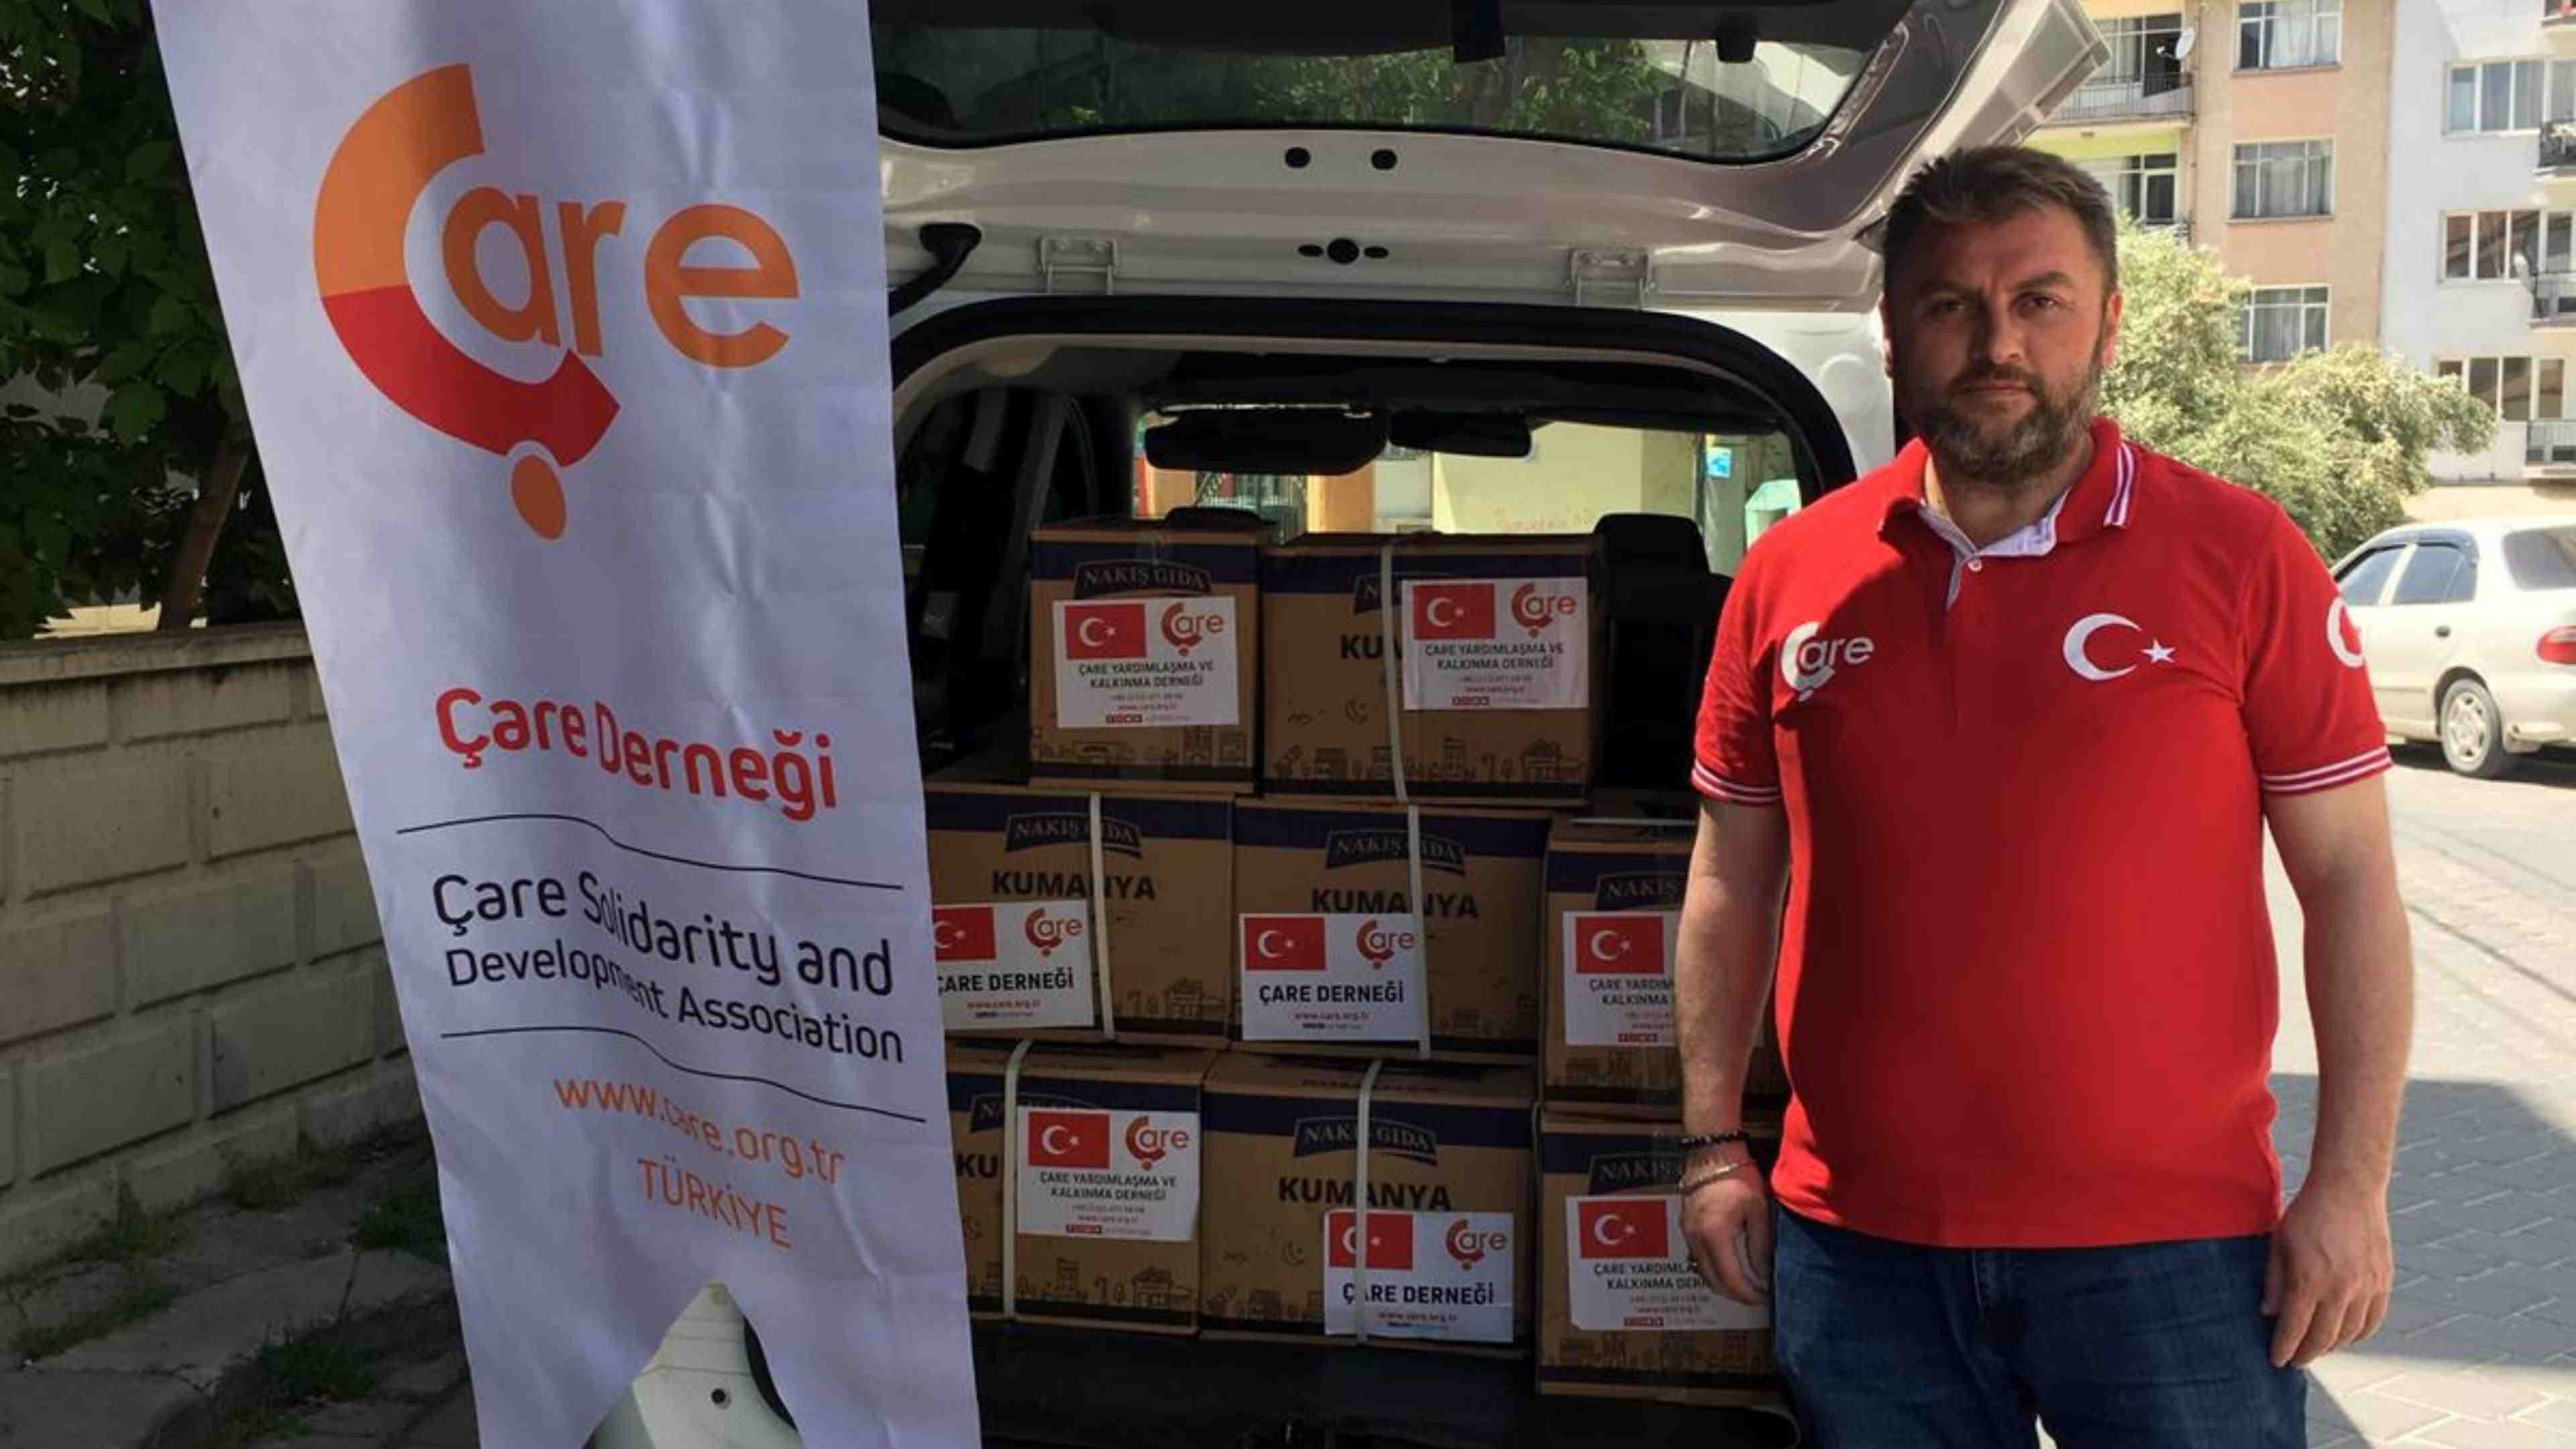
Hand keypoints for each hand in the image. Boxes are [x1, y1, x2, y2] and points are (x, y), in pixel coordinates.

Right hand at [1677, 1156, 1772, 1305]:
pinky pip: (1699, 1258)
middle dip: (1736, 1295)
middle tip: (1757, 1295)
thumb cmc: (1739, 1177)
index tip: (1764, 1297)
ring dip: (1724, 1283)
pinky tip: (1730, 1265)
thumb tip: (1763, 1274)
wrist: (1713, 1153)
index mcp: (1715, 1235)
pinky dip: (1714, 1269)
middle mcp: (1696, 1239)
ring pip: (1704, 1273)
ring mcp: (1688, 1233)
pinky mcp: (1686, 1227)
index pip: (1731, 1280)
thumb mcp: (1758, 1212)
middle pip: (1714, 1282)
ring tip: (1746, 1283)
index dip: (1749, 1294)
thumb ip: (1759, 1246)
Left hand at [2263, 1175, 2393, 1367]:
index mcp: (2309, 1280)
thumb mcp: (2279, 1243)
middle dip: (2306, 1354)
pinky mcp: (2383, 1281)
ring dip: (2332, 1347)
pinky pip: (2373, 1321)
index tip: (2276, 1361)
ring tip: (2317, 1348)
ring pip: (2350, 1334)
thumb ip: (2275, 1281)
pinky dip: (2359, 1335)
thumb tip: (2269, 1314)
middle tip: (2295, 1361)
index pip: (2295, 1329)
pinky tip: (2345, 1336)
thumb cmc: (2307, 1213)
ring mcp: (2366, 1287)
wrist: (2349, 1188)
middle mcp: (2341, 1289)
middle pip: (2323, 1338)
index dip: (2284, 1349)